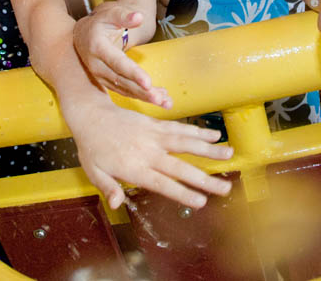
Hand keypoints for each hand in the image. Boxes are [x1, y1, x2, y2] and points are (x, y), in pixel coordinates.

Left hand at [70, 105, 232, 209]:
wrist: (90, 115)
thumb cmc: (92, 148)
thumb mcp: (93, 172)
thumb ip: (107, 188)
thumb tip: (116, 204)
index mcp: (134, 168)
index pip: (163, 184)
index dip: (182, 192)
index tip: (201, 202)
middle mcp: (147, 152)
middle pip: (181, 167)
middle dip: (205, 178)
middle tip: (225, 187)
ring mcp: (153, 135)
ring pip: (186, 142)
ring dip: (208, 149)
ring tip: (229, 153)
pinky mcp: (155, 123)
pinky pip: (179, 127)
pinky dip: (197, 131)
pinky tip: (213, 135)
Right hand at [73, 5, 170, 108]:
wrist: (84, 34)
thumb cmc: (101, 22)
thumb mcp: (110, 13)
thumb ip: (124, 16)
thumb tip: (139, 17)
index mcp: (97, 47)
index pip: (117, 63)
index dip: (133, 73)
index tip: (148, 82)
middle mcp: (97, 65)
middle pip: (121, 81)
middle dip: (141, 92)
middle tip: (160, 99)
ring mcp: (101, 76)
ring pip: (124, 89)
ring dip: (144, 97)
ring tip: (165, 102)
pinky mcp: (107, 82)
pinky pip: (125, 91)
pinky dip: (141, 96)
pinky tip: (159, 98)